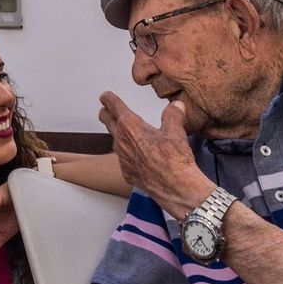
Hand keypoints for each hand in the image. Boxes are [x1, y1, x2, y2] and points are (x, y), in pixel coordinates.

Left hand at [98, 91, 211, 216]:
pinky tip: (136, 155)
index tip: (105, 96)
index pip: (114, 107)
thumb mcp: (176, 131)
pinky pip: (124, 160)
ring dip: (117, 134)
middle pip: (107, 122)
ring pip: (115, 141)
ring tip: (121, 131)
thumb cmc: (174, 160)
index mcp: (130, 126)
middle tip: (105, 109)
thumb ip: (173, 115)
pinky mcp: (128, 173)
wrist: (176, 187)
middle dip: (106, 114)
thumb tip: (176, 106)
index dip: (109, 99)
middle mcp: (122, 142)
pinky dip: (127, 154)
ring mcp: (123, 159)